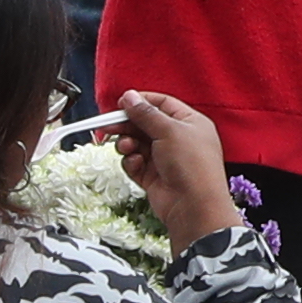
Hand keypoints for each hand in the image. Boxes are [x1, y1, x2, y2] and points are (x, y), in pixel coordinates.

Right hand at [113, 91, 240, 247]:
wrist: (192, 205)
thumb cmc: (191, 164)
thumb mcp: (169, 131)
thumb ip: (146, 114)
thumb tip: (129, 97)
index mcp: (189, 122)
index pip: (162, 104)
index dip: (141, 102)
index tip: (120, 103)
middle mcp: (177, 138)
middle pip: (144, 124)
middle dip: (127, 125)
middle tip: (108, 127)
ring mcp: (164, 157)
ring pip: (136, 144)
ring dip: (128, 144)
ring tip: (128, 148)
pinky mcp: (152, 175)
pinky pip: (134, 163)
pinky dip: (132, 163)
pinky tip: (136, 165)